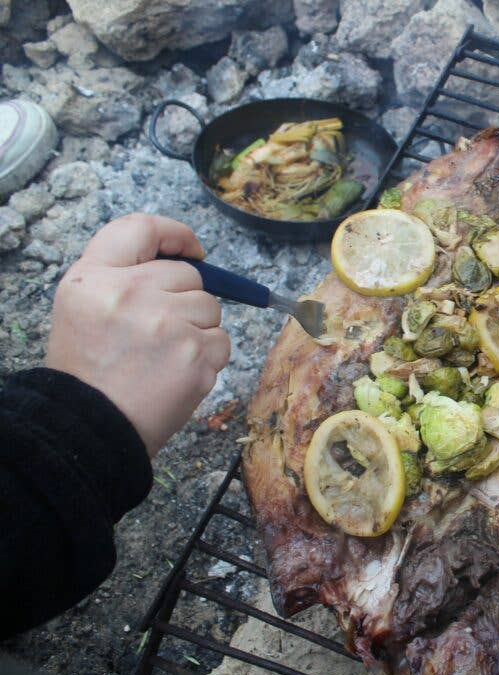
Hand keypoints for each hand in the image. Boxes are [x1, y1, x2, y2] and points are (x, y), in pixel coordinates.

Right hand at [45, 214, 230, 455]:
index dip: (175, 234)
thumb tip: (188, 261)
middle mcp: (130, 292)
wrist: (93, 427)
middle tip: (157, 335)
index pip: (141, 229)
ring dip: (198, 330)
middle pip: (188, 275)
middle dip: (184, 300)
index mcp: (94, 278)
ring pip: (210, 308)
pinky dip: (208, 357)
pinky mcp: (195, 352)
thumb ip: (123, 277)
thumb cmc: (90, 371)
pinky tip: (178, 373)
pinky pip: (221, 341)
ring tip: (164, 358)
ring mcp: (166, 322)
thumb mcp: (82, 308)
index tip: (193, 250)